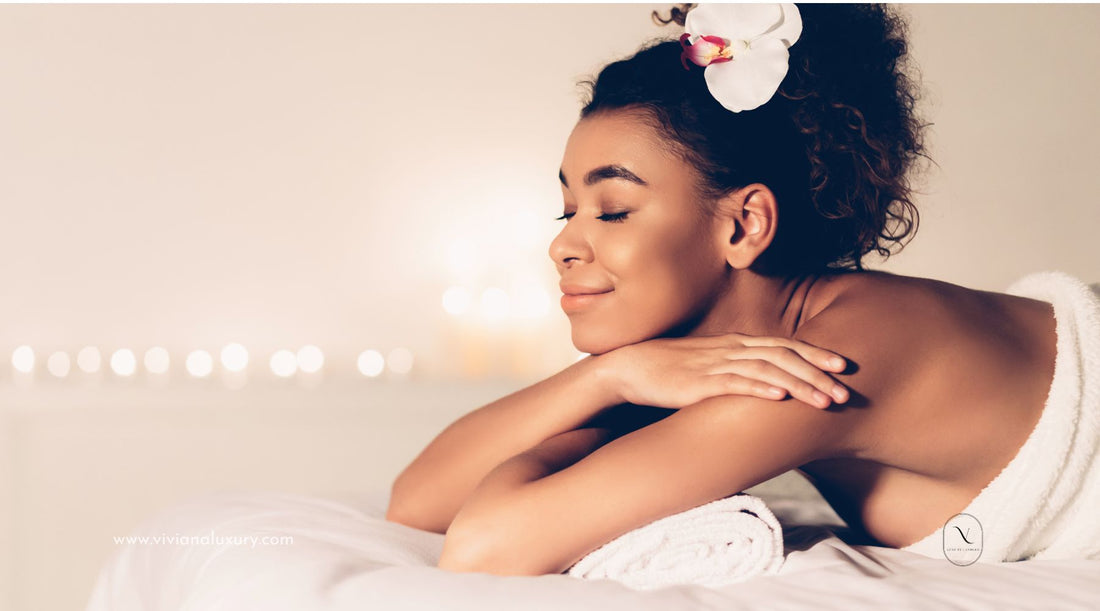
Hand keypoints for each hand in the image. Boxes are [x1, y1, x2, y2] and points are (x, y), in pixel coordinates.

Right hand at [597, 332, 848, 409]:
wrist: (630, 368)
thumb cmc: (670, 371)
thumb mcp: (711, 368)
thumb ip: (738, 372)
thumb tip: (766, 386)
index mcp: (736, 344)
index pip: (784, 345)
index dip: (815, 354)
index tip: (843, 367)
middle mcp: (731, 349)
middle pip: (784, 355)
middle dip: (817, 372)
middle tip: (845, 390)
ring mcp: (715, 364)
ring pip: (767, 369)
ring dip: (799, 384)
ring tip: (824, 400)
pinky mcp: (698, 382)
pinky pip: (735, 382)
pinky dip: (760, 387)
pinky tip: (780, 396)